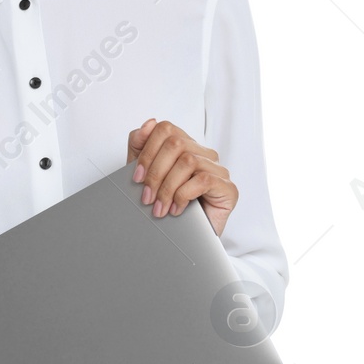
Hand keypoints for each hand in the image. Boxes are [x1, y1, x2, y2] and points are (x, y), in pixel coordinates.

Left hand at [127, 117, 237, 237]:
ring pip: (187, 162)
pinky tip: (177, 209)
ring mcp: (218, 169)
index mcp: (186, 146)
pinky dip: (184, 195)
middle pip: (175, 144)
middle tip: (146, 197)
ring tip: (159, 208)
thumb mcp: (145, 174)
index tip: (136, 176)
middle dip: (155, 172)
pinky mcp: (228, 187)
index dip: (147, 151)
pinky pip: (203, 179)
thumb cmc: (166, 206)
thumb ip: (141, 146)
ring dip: (167, 188)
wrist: (185, 240)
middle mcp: (203, 154)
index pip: (166, 129)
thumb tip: (149, 123)